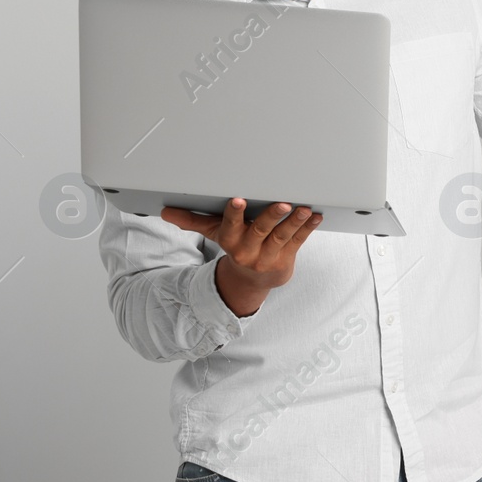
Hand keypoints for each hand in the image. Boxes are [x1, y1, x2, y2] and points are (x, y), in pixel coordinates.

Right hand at [161, 199, 321, 315]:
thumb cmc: (235, 245)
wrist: (252, 280)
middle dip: (271, 216)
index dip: (234, 214)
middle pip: (260, 231)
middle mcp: (249, 249)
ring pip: (282, 237)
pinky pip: (298, 241)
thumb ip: (192, 220)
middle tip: (282, 204)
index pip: (230, 225)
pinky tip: (316, 216)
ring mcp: (269, 255)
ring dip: (294, 222)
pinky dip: (308, 228)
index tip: (237, 200)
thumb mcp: (214, 233)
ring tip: (303, 208)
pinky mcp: (287, 257)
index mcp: (231, 240)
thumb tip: (165, 212)